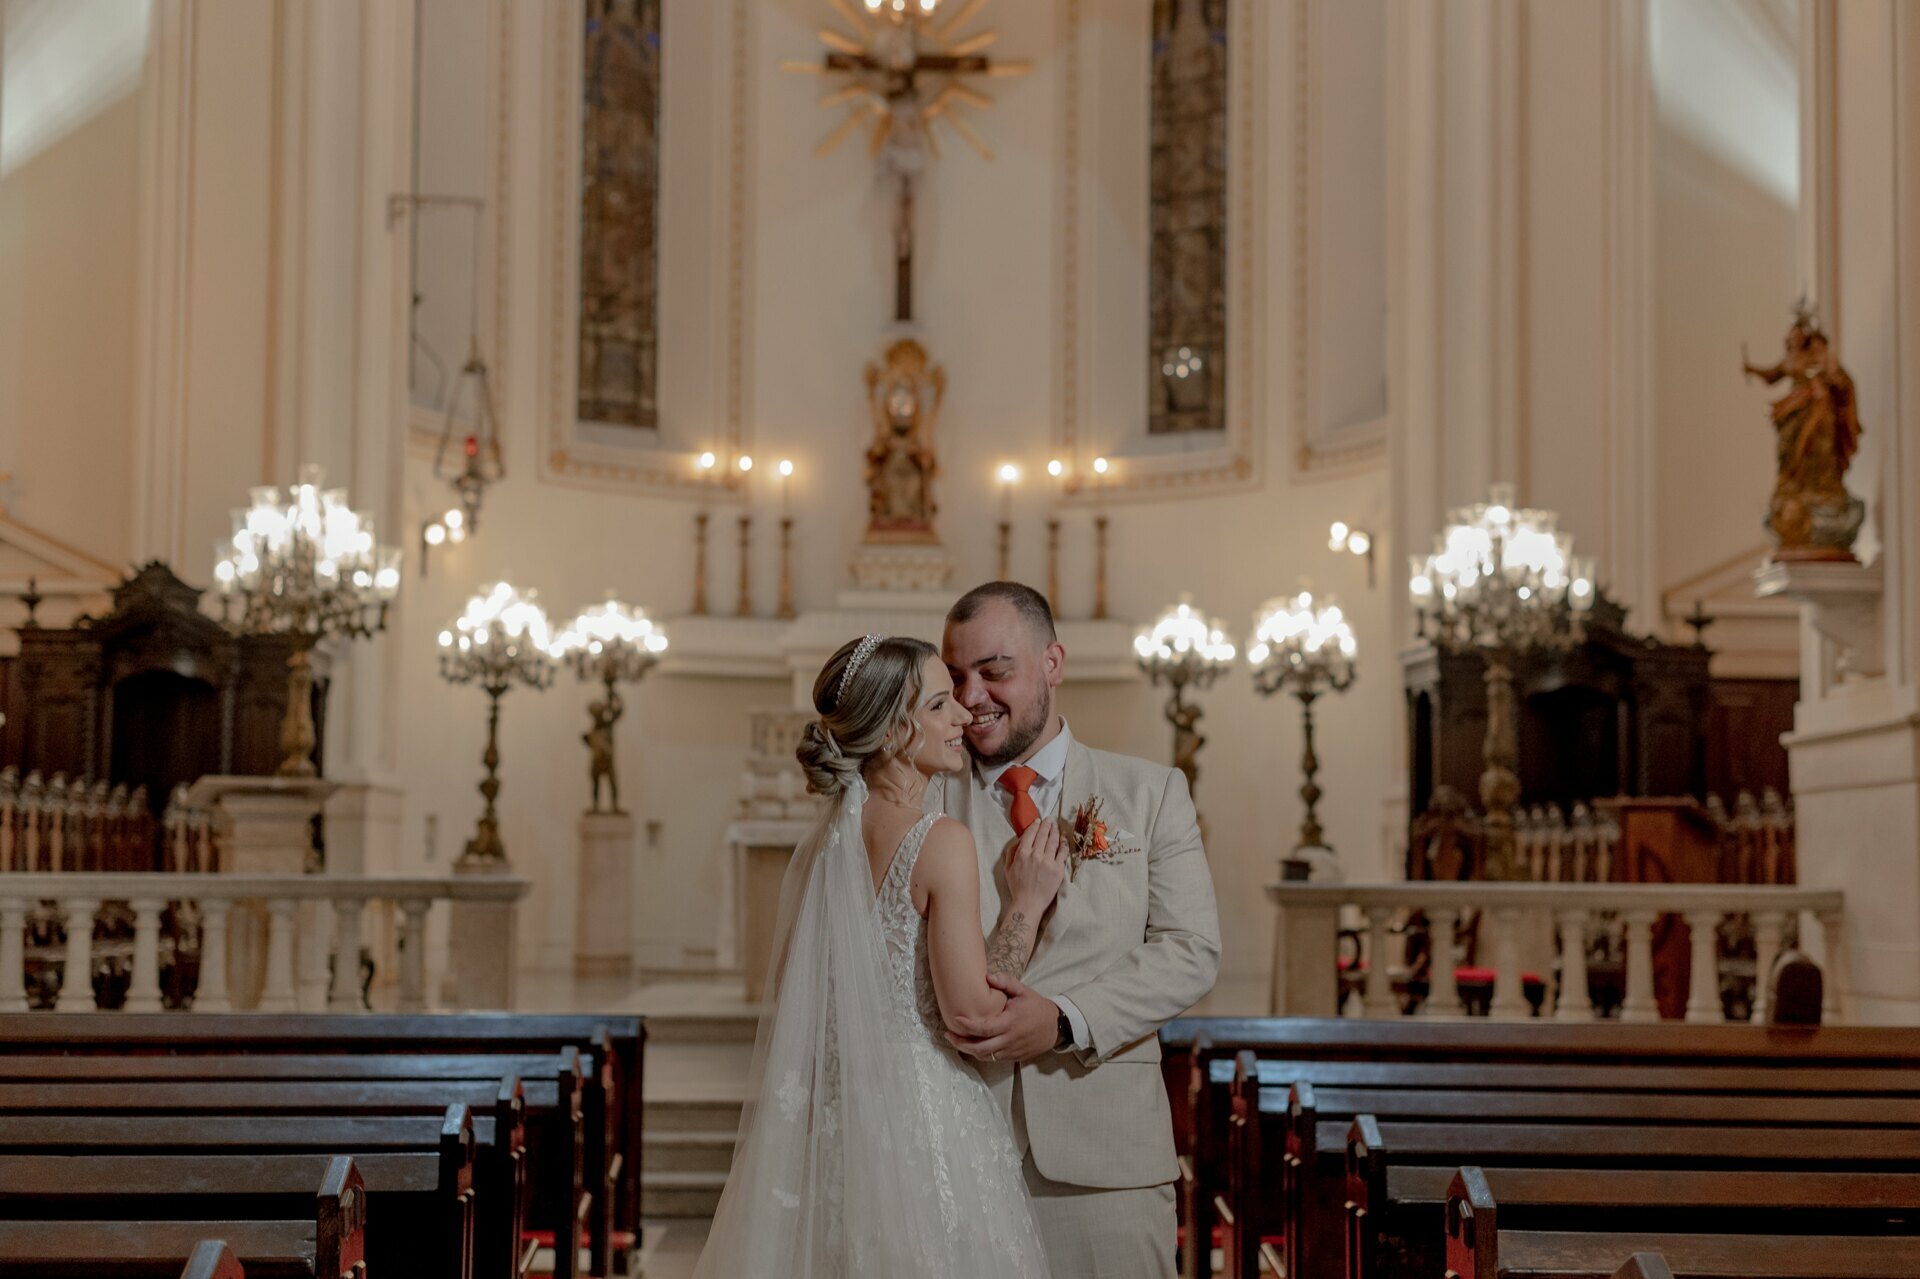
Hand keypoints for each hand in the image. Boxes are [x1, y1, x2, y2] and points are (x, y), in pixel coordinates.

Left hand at [947, 974, 1061, 1064]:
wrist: (1055, 1027)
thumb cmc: (1037, 1007)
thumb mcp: (1024, 991)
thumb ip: (1006, 982)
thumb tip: (987, 976)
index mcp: (1010, 1023)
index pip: (984, 1028)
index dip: (968, 1026)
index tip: (955, 1020)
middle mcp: (1010, 1039)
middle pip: (980, 1049)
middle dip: (961, 1044)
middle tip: (948, 1036)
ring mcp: (1012, 1051)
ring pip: (985, 1057)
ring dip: (969, 1050)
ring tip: (957, 1041)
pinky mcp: (1014, 1058)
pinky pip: (993, 1059)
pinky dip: (981, 1054)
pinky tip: (973, 1046)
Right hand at [1002, 816, 1068, 910]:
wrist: (1028, 903)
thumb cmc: (1017, 887)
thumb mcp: (1007, 868)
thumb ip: (1011, 852)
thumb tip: (1019, 840)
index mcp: (1022, 853)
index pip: (1030, 833)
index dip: (1035, 825)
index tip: (1038, 821)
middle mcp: (1036, 854)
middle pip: (1043, 834)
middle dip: (1046, 825)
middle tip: (1049, 820)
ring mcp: (1048, 861)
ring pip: (1053, 840)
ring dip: (1055, 831)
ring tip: (1056, 826)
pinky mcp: (1058, 868)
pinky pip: (1063, 852)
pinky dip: (1064, 843)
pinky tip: (1063, 838)